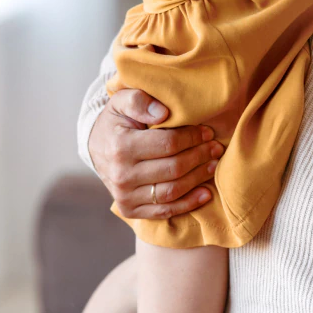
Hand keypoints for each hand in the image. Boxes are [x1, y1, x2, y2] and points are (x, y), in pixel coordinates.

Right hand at [88, 88, 224, 219]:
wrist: (96, 146)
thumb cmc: (117, 120)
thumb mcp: (123, 101)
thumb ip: (140, 100)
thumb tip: (163, 113)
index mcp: (121, 147)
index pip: (168, 144)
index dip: (192, 138)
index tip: (207, 132)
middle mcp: (121, 175)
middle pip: (173, 169)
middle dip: (199, 157)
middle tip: (216, 148)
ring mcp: (124, 196)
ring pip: (171, 192)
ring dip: (197, 179)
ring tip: (213, 165)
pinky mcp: (129, 209)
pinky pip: (163, 211)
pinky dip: (187, 204)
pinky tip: (205, 193)